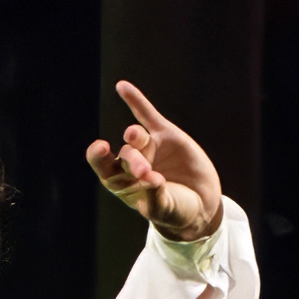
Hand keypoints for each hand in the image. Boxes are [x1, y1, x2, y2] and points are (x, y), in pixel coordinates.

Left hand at [86, 81, 222, 241]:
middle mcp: (131, 163)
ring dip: (134, 136)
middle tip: (145, 172)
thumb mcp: (164, 209)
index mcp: (122, 183)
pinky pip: (147, 115)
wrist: (200, 203)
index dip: (98, 157)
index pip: (103, 168)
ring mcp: (148, 147)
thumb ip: (155, 195)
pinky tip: (122, 87)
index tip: (101, 149)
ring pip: (136, 137)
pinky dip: (136, 101)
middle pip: (126, 155)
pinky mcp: (165, 135)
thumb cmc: (175, 211)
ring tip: (134, 136)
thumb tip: (150, 178)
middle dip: (134, 161)